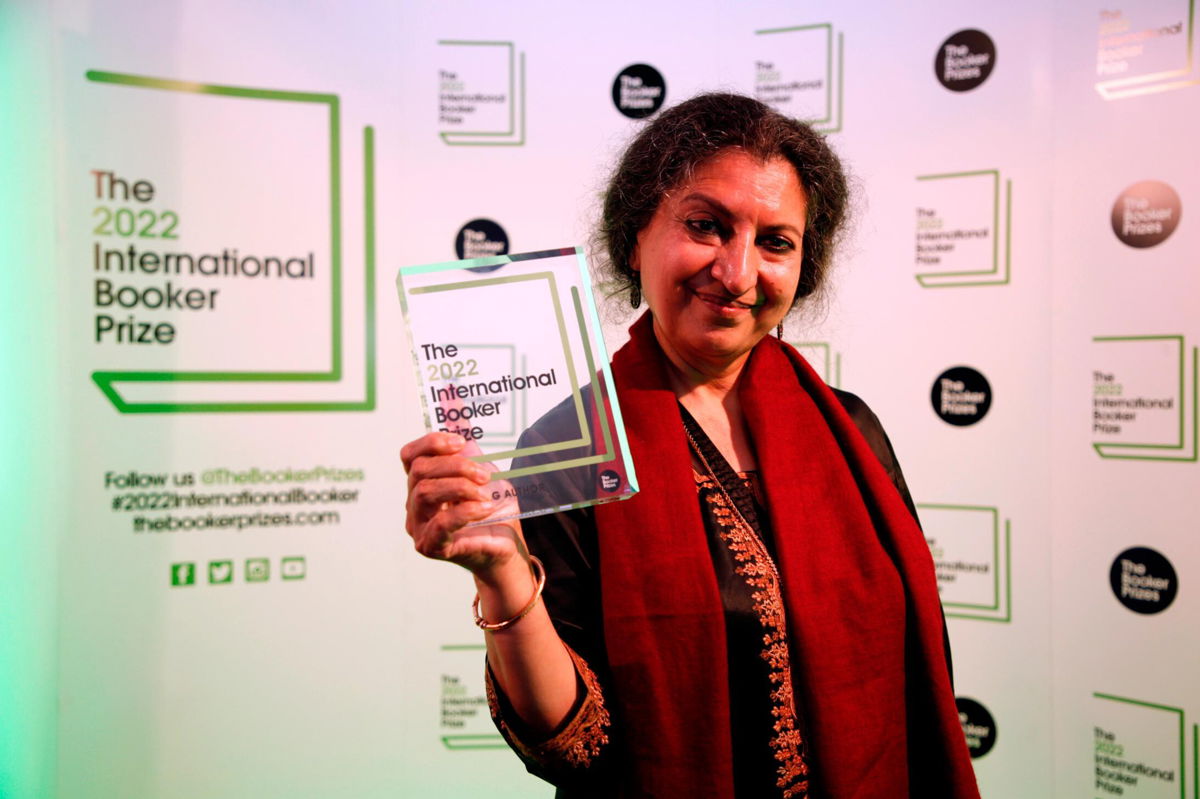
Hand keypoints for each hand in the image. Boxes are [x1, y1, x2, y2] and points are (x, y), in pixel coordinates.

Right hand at [400, 431, 522, 572]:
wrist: (505, 545)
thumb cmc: (490, 508)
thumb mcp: (482, 468)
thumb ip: (466, 439)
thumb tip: (452, 401)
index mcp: (421, 482)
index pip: (409, 455)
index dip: (432, 443)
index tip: (461, 442)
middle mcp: (413, 504)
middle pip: (419, 471)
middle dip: (455, 466)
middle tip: (484, 475)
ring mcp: (419, 527)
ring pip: (424, 493)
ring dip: (460, 487)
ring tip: (485, 493)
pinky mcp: (431, 546)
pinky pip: (440, 523)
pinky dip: (466, 511)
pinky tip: (485, 509)